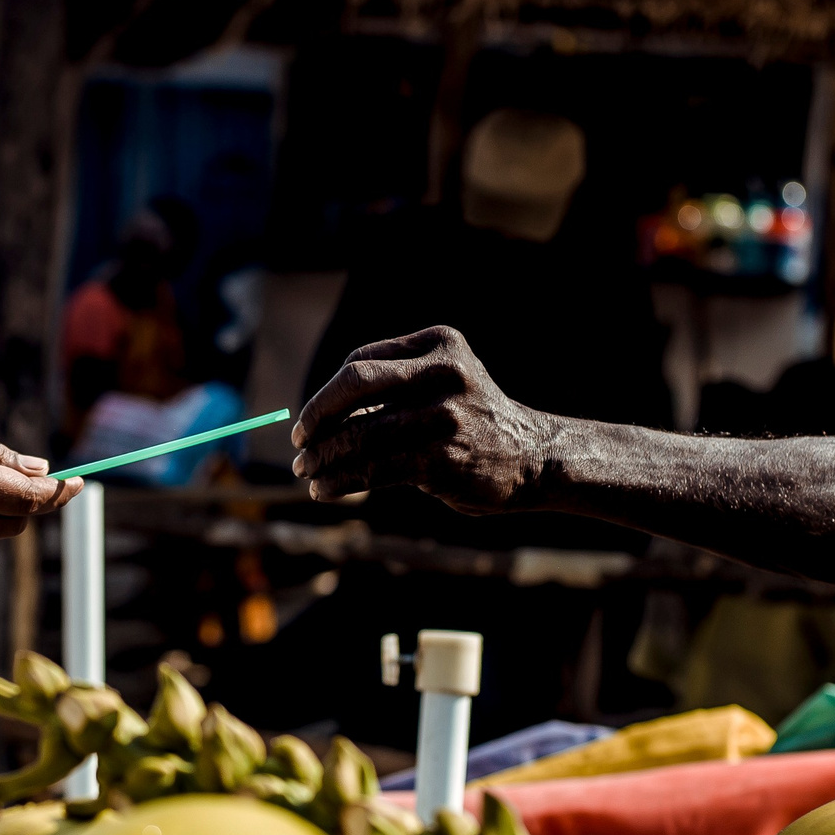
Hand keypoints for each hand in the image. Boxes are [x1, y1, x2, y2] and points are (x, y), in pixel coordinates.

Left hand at [289, 326, 553, 509]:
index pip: (361, 362)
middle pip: (354, 383)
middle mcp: (442, 373)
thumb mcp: (445, 381)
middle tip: (298, 443)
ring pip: (360, 434)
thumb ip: (394, 385)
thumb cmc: (474, 421)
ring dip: (323, 458)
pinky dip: (340, 481)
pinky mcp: (440, 459)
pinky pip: (373, 469)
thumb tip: (319, 414)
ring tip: (307, 473)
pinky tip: (324, 490)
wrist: (535, 458)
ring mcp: (443, 416)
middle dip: (317, 416)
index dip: (328, 394)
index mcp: (439, 344)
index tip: (310, 421)